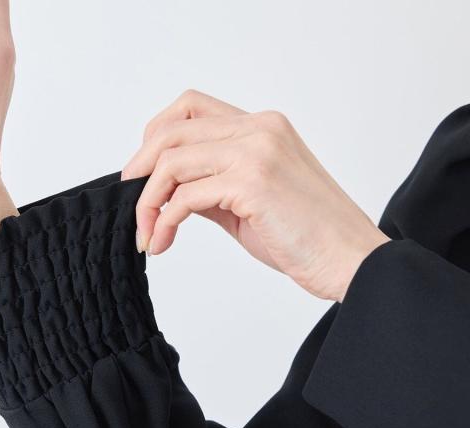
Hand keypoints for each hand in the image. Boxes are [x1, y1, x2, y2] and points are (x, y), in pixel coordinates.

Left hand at [122, 90, 390, 301]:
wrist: (352, 262)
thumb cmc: (308, 238)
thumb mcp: (250, 204)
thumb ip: (213, 187)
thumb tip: (170, 193)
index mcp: (262, 128)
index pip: (190, 110)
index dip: (155, 138)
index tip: (140, 176)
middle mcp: (259, 129)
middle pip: (173, 129)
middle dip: (140, 170)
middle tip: (131, 209)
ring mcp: (257, 152)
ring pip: (173, 160)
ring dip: (147, 202)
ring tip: (146, 235)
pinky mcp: (253, 183)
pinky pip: (186, 195)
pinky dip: (164, 220)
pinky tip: (162, 242)